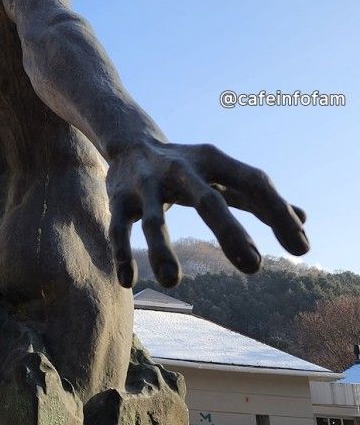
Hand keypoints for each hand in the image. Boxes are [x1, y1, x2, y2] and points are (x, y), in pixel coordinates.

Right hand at [106, 141, 307, 288]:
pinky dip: (122, 254)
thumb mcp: (221, 175)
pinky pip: (119, 229)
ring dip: (161, 250)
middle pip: (207, 200)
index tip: (301, 248)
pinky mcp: (118, 199)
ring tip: (173, 282)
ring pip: (154, 220)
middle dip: (229, 232)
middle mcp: (180, 170)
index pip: (253, 181)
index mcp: (213, 161)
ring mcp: (146, 185)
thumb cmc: (188, 168)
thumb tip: (305, 221)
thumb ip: (257, 198)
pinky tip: (128, 283)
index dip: (278, 212)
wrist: (129, 142)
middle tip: (254, 268)